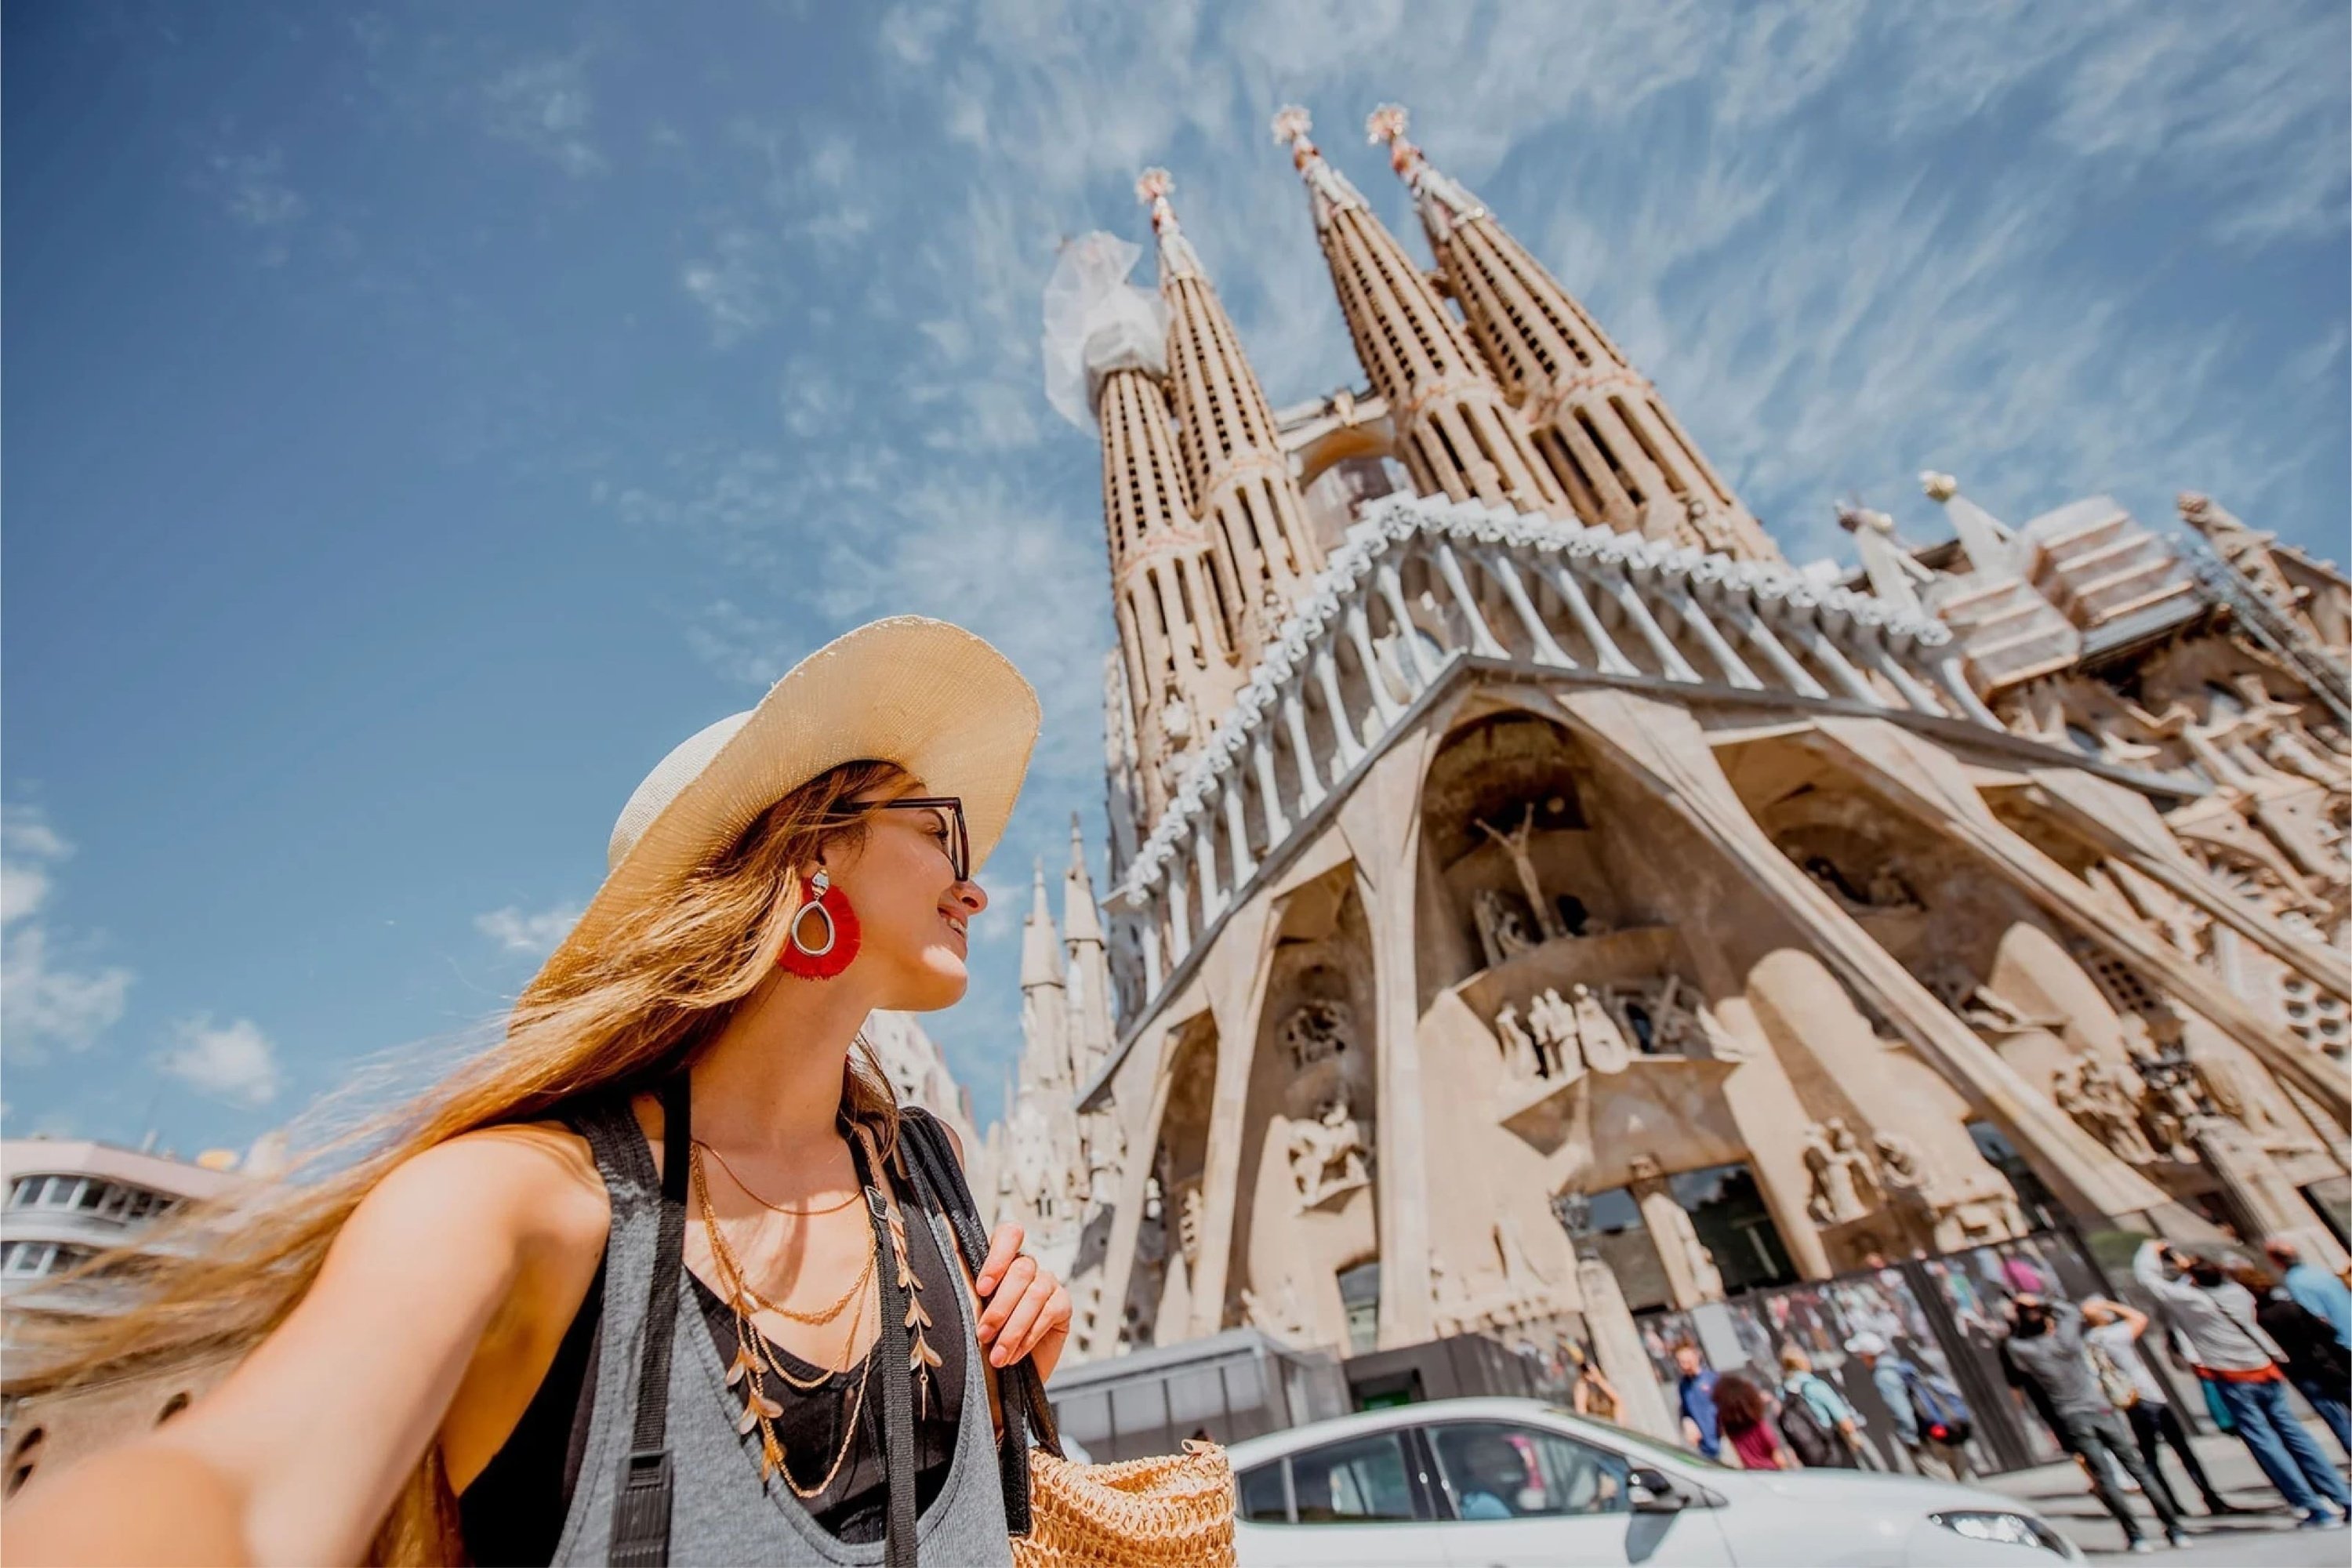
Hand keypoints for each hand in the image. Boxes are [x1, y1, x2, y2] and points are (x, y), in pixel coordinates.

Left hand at [974, 1223, 1071, 1380]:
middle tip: (983, 1333)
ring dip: (1013, 1328)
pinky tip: (1015, 1353)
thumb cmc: (986, 1338)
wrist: (1004, 1374)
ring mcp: (1047, 1284)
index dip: (998, 1258)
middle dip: (1000, 1306)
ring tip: (997, 1354)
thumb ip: (966, 1286)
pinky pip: (1049, 1313)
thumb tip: (951, 1256)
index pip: (1009, 1236)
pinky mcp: (1062, 1305)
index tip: (982, 1288)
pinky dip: (1029, 1337)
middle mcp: (1027, 1268)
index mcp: (1003, 1261)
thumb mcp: (971, 1311)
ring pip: (1034, 1294)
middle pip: (1021, 1270)